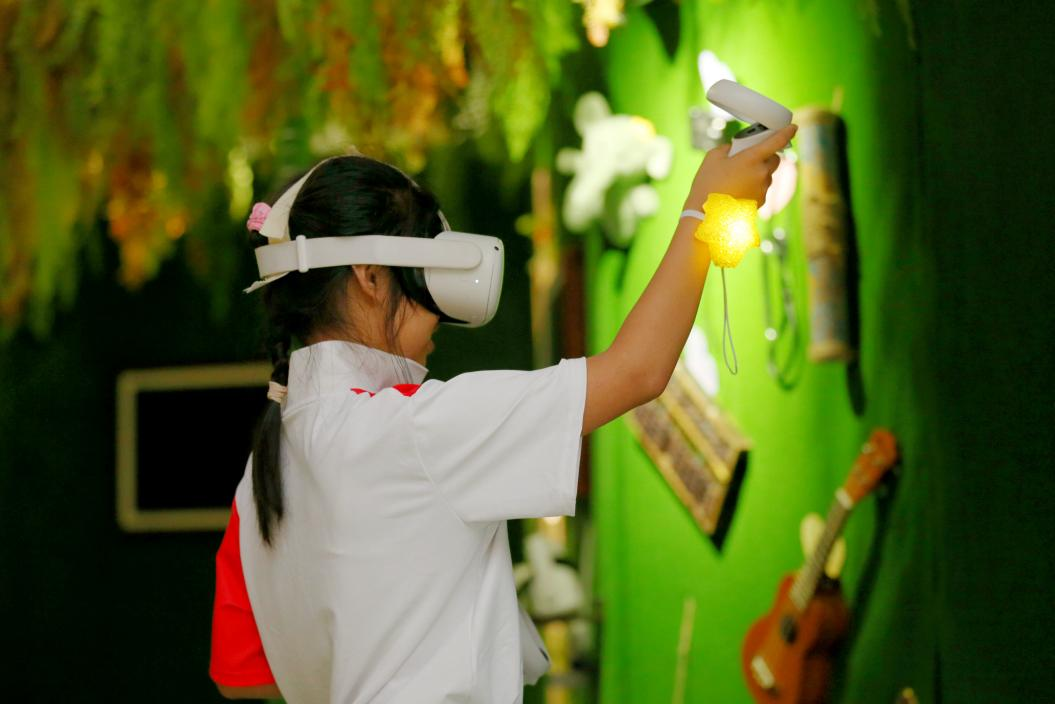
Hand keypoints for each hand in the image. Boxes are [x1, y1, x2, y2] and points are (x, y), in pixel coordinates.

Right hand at [682, 124, 797, 208]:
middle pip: (774, 159)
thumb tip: (736, 150)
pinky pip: (761, 189)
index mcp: (751, 158)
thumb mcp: (713, 158)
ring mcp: (762, 189)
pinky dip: (753, 187)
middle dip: (766, 156)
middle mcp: (761, 173)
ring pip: (766, 175)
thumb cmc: (707, 185)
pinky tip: (736, 191)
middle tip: (749, 157)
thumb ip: (728, 148)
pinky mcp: (760, 202)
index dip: (786, 132)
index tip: (793, 128)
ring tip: (736, 179)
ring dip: (758, 173)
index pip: (776, 141)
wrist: (706, 215)